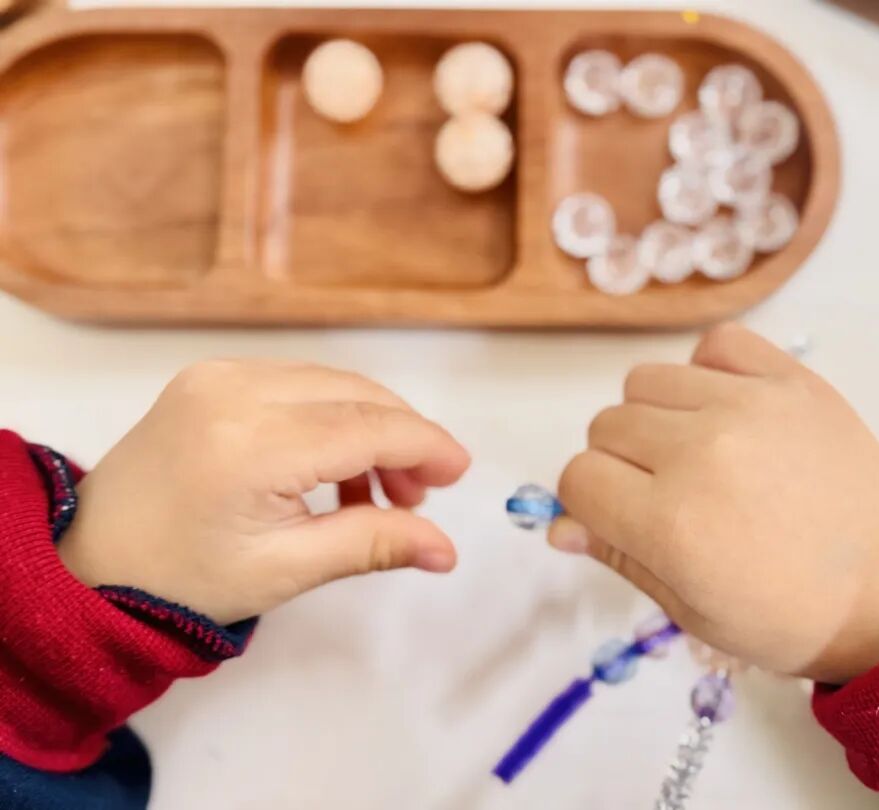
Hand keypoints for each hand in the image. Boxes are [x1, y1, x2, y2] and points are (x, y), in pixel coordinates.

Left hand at [58, 360, 470, 625]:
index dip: (424, 445)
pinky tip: (334, 468)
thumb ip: (372, 545)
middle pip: (354, 394)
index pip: (366, 426)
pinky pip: (296, 383)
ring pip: (330, 383)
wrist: (91, 561)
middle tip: (418, 497)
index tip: (460, 473)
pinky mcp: (210, 376)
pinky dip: (330, 417)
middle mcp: (234, 390)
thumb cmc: (184, 579)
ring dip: (368, 427)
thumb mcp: (286, 570)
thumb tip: (447, 550)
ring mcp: (218, 375)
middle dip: (401, 438)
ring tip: (378, 493)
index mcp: (251, 444)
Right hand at [549, 324, 878, 682]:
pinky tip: (727, 412)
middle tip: (668, 496)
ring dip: (655, 418)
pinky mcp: (792, 380)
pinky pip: (715, 345)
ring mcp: (750, 406)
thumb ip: (620, 558)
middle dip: (620, 465)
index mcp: (672, 523)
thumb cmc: (791, 617)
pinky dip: (707, 372)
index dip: (588, 503)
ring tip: (698, 453)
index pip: (577, 478)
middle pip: (605, 427)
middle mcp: (702, 452)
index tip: (620, 518)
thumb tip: (560, 525)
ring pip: (645, 381)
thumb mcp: (693, 613)